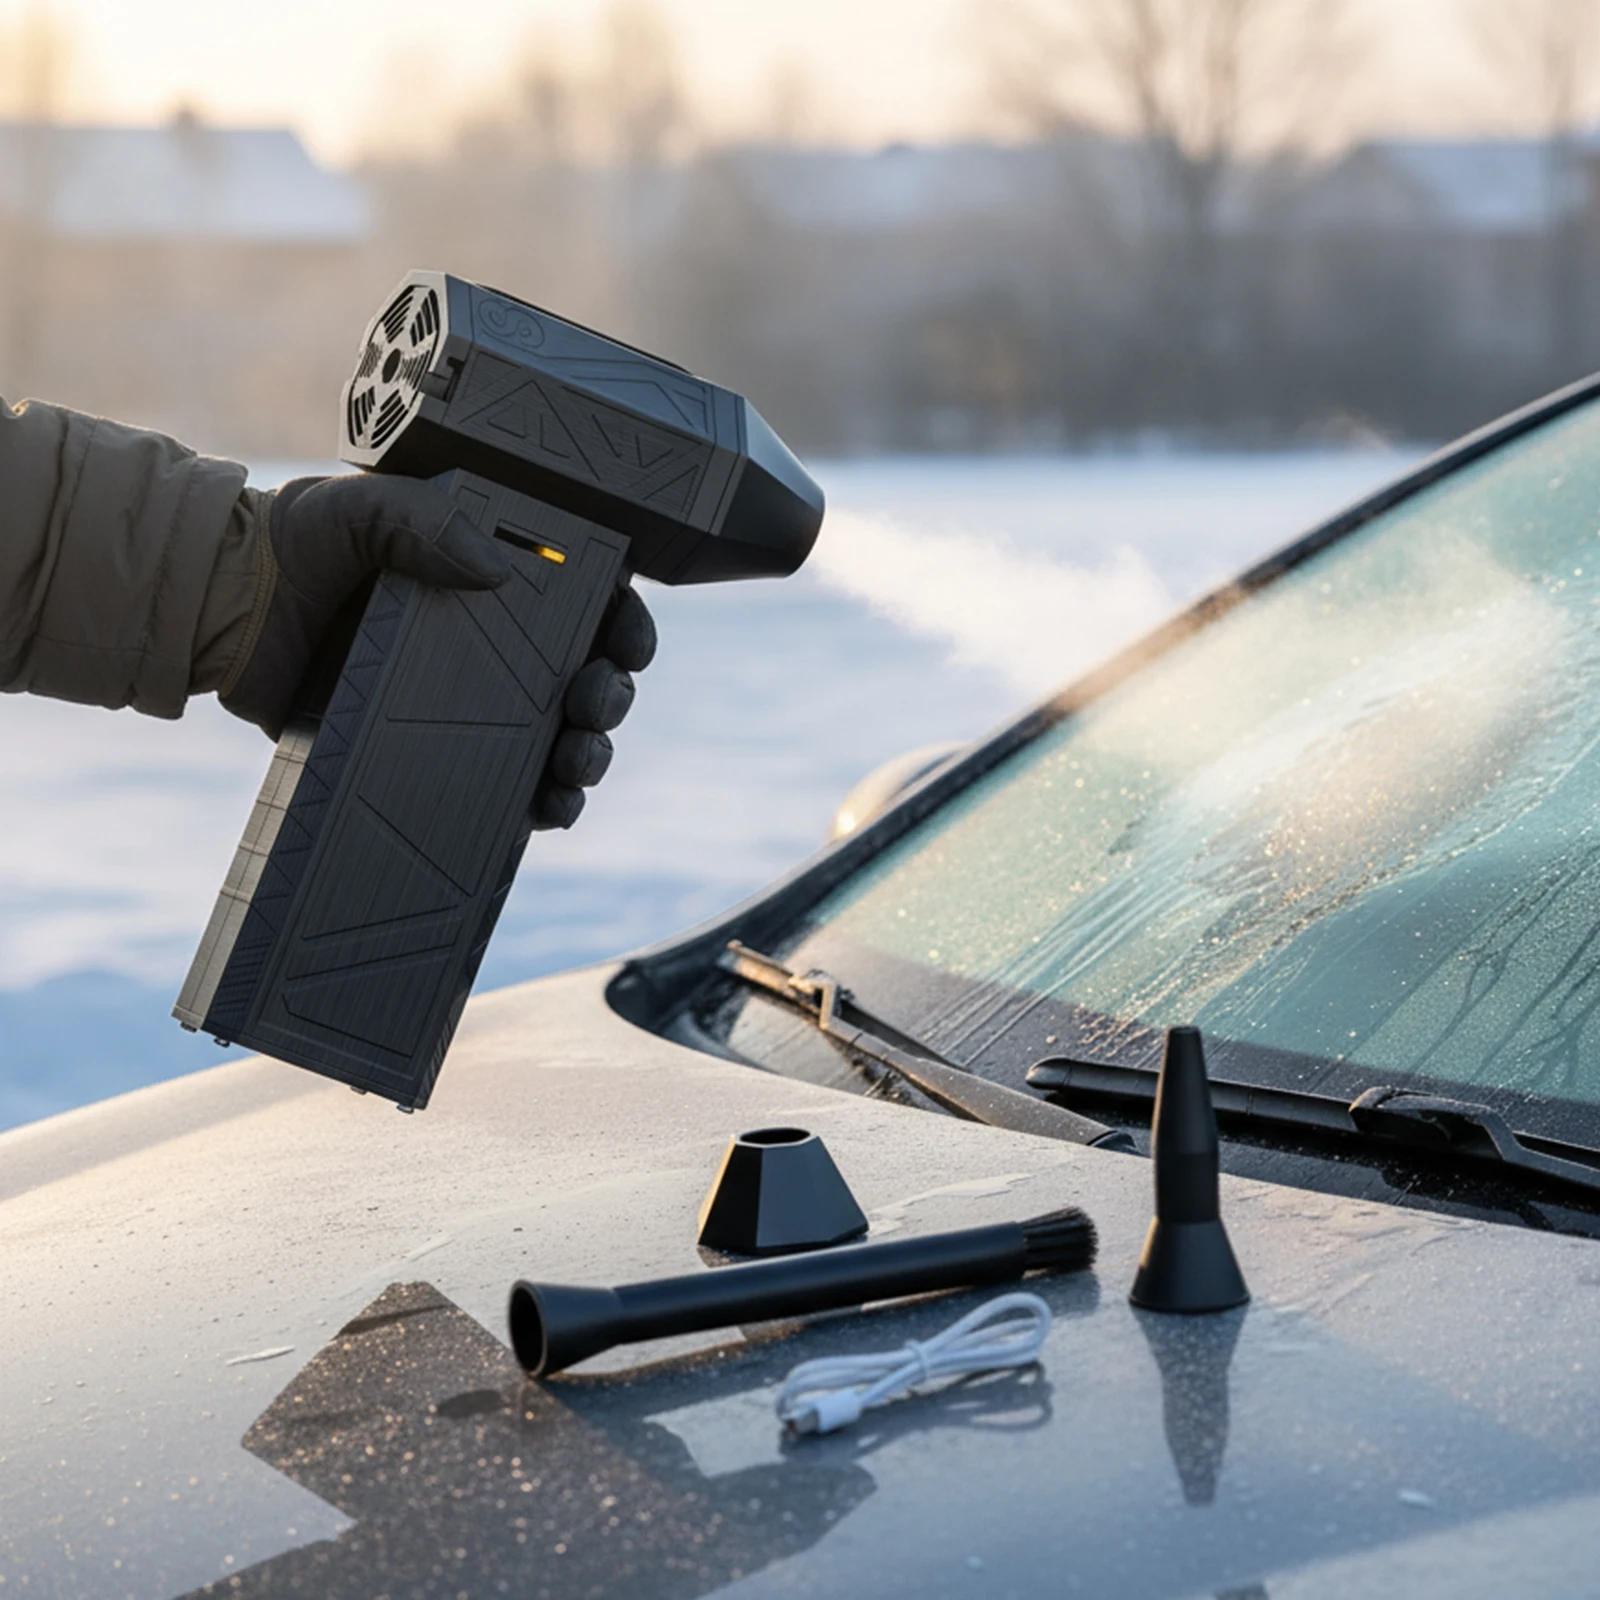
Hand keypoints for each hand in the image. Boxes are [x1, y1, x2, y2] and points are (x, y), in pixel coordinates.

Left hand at [219, 474, 655, 830]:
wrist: (224, 613)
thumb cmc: (293, 546)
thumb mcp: (360, 508)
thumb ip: (426, 522)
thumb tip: (499, 572)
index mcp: (496, 579)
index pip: (592, 602)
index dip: (626, 627)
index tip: (628, 644)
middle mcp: (499, 643)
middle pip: (591, 678)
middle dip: (612, 697)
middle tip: (592, 703)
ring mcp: (474, 704)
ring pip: (563, 740)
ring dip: (589, 756)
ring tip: (577, 762)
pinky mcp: (439, 753)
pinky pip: (511, 789)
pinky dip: (543, 805)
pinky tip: (549, 809)